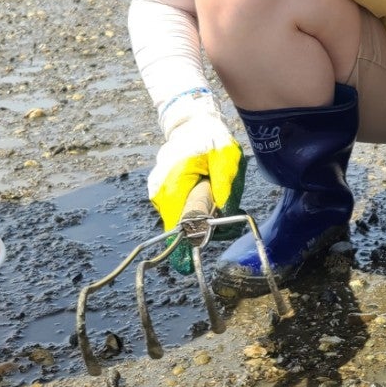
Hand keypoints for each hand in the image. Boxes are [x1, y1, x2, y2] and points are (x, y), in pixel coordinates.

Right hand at [147, 90, 246, 272]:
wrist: (192, 122)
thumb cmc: (210, 138)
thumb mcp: (227, 158)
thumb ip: (226, 187)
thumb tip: (224, 217)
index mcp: (173, 185)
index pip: (175, 226)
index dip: (185, 246)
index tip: (188, 264)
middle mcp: (160, 193)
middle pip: (180, 227)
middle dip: (203, 228)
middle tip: (226, 217)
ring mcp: (158, 192)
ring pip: (180, 219)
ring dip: (200, 217)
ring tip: (218, 197)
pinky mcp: (163, 192)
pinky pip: (180, 209)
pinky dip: (194, 208)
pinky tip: (207, 193)